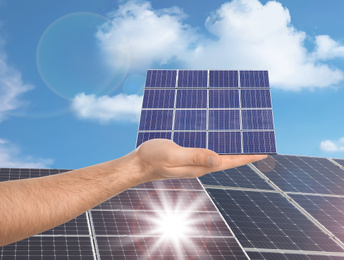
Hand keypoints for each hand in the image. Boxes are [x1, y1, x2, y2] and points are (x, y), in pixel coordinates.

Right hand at [134, 139, 266, 180]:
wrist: (138, 164)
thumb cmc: (152, 159)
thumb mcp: (173, 155)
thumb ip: (194, 156)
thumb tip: (219, 160)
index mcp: (200, 166)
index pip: (230, 162)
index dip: (247, 157)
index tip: (264, 152)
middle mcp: (200, 165)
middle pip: (228, 159)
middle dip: (244, 152)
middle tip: (259, 143)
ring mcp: (193, 161)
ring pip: (218, 154)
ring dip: (232, 148)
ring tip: (244, 140)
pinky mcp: (187, 156)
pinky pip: (207, 150)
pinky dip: (217, 144)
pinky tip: (218, 137)